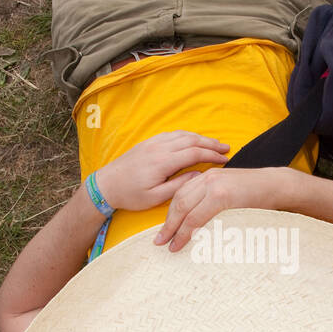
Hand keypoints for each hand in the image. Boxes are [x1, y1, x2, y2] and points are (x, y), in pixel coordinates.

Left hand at [94, 131, 229, 210]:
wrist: (106, 185)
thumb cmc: (130, 195)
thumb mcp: (156, 197)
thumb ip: (179, 186)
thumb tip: (198, 174)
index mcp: (162, 162)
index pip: (194, 153)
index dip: (212, 155)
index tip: (225, 159)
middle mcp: (159, 148)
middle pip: (191, 140)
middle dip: (210, 143)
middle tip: (226, 148)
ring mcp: (153, 143)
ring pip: (182, 134)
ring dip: (200, 137)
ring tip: (214, 143)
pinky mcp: (148, 143)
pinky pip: (172, 134)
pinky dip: (187, 135)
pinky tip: (194, 140)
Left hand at [154, 166, 283, 251]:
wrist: (278, 186)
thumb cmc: (258, 195)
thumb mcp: (232, 193)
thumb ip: (215, 201)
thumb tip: (202, 222)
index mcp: (208, 176)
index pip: (181, 194)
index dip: (170, 213)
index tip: (164, 230)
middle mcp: (207, 178)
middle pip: (178, 201)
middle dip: (167, 223)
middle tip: (159, 241)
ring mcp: (213, 186)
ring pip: (184, 209)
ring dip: (174, 229)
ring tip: (169, 245)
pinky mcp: (221, 195)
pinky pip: (197, 216)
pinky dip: (186, 231)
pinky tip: (181, 241)